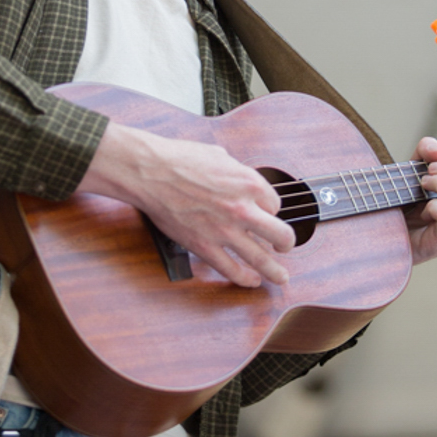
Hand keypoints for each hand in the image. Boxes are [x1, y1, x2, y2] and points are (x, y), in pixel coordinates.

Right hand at [78, 121, 294, 287]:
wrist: (151, 173)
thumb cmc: (180, 159)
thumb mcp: (219, 155)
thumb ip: (236, 170)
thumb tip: (239, 175)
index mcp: (249, 183)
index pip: (275, 203)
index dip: (270, 210)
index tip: (265, 213)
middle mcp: (242, 208)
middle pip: (281, 234)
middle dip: (286, 243)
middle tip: (284, 246)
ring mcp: (225, 231)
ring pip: (261, 259)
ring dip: (275, 271)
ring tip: (280, 276)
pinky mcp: (205, 246)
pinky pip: (231, 269)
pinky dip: (245, 279)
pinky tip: (251, 280)